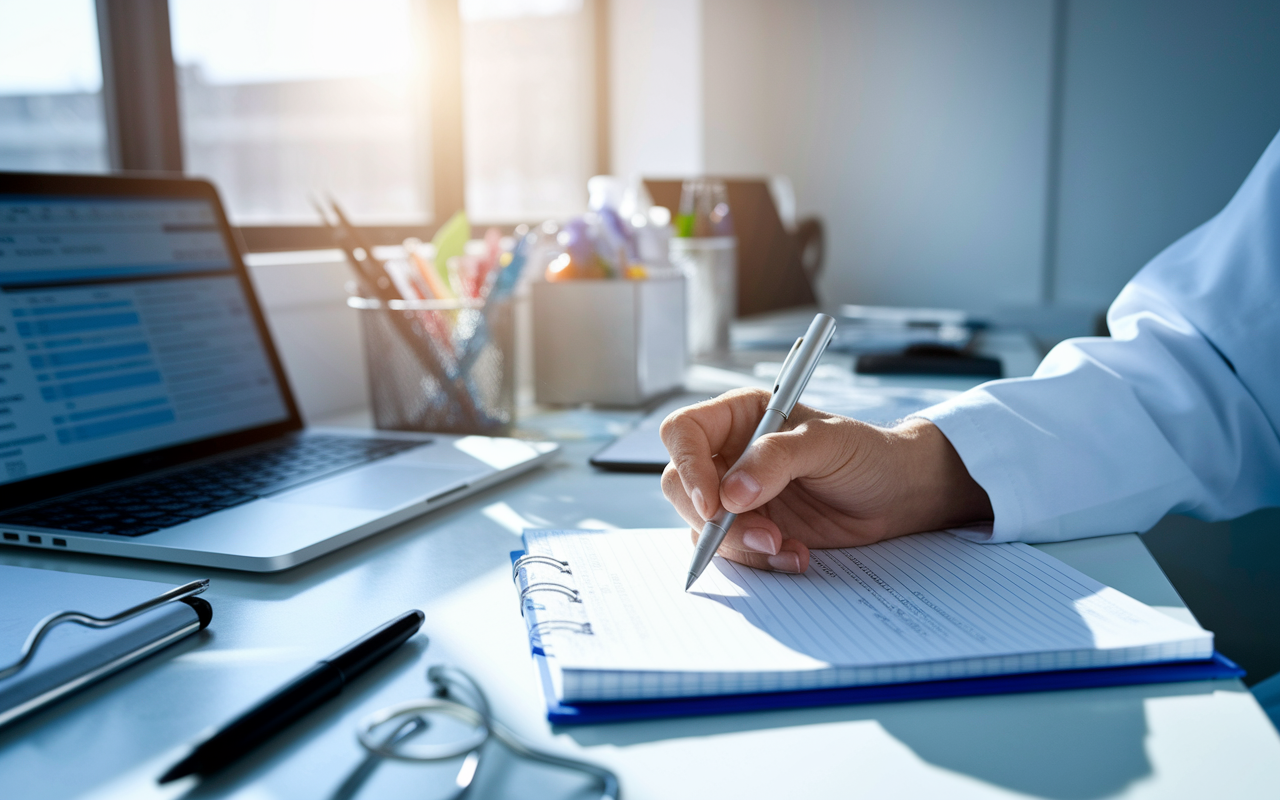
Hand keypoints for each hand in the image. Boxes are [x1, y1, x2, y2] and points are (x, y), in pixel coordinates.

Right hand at [659, 388, 991, 572]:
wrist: (898, 496)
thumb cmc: (867, 453)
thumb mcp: (827, 443)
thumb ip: (777, 459)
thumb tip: (733, 492)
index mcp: (739, 417)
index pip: (684, 433)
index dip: (688, 465)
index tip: (714, 501)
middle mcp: (729, 454)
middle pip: (681, 485)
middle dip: (714, 518)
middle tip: (761, 533)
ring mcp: (738, 495)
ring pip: (702, 525)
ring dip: (740, 545)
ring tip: (786, 547)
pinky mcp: (752, 529)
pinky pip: (732, 551)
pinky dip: (759, 560)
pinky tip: (796, 555)